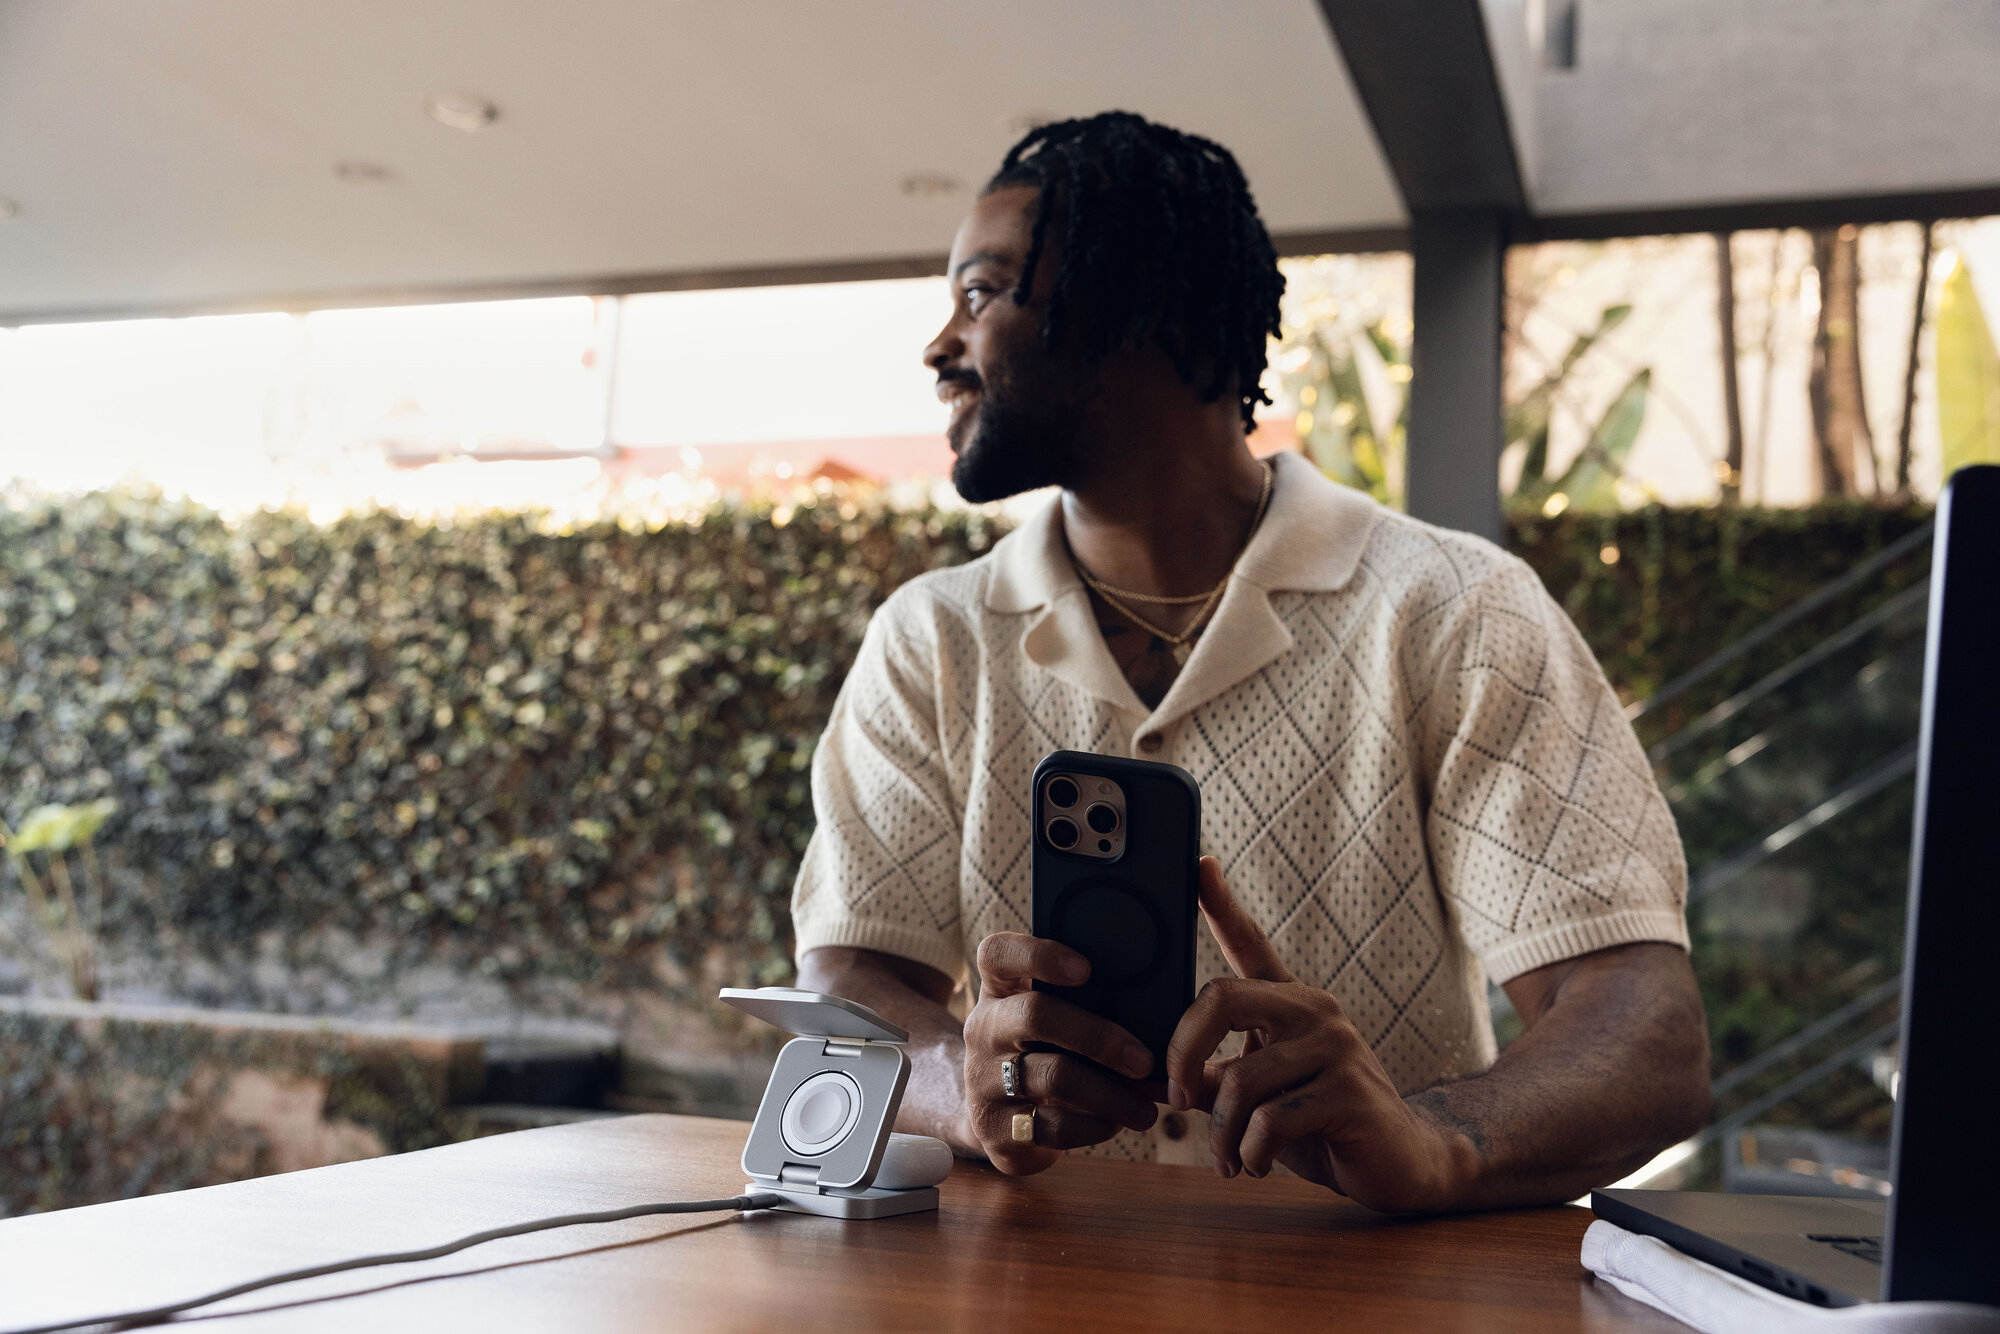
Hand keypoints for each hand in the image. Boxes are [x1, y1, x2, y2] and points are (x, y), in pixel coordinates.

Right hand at [962, 932, 1158, 1173]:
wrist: (998, 1122)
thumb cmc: (1043, 1055)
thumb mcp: (1050, 1022)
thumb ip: (1085, 1005)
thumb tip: (1154, 1012)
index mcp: (998, 991)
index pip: (998, 954)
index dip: (1038, 955)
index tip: (1086, 969)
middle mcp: (983, 1029)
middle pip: (1036, 1015)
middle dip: (1099, 1037)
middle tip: (1144, 1061)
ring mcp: (982, 1080)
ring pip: (1053, 1077)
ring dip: (1110, 1094)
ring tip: (1146, 1108)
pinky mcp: (994, 1128)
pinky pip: (1052, 1125)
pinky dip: (1094, 1127)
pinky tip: (1115, 1123)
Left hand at [1166, 858, 1476, 1212]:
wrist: (1403, 1164)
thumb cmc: (1319, 1125)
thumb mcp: (1258, 1097)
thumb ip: (1211, 1078)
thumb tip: (1149, 1075)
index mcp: (1290, 1003)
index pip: (1250, 943)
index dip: (1220, 905)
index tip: (1198, 863)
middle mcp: (1315, 1010)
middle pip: (1221, 999)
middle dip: (1182, 1053)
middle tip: (1176, 1099)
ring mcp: (1337, 1046)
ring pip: (1239, 1081)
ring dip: (1221, 1133)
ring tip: (1229, 1158)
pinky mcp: (1350, 1092)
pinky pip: (1270, 1121)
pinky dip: (1252, 1153)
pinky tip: (1259, 1164)